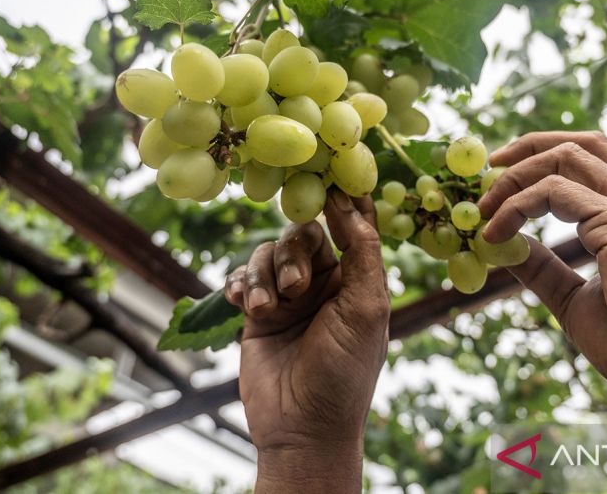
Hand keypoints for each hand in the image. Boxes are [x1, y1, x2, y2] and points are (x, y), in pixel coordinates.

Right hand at [226, 190, 388, 491]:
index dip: (343, 201)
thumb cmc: (345, 370)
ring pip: (268, 253)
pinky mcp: (257, 313)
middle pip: (303, 234)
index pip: (353, 226)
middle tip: (295, 290)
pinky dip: (240, 284)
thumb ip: (362, 252)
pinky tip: (242, 303)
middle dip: (293, 255)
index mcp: (358, 279)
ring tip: (265, 309)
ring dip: (264, 276)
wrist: (303, 426)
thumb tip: (349, 202)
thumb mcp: (367, 307)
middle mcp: (324, 282)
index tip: (328, 179)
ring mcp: (288, 296)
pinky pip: (242, 278)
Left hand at [478, 131, 606, 422]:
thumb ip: (545, 271)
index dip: (543, 159)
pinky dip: (517, 206)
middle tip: (487, 171)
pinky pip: (556, 192)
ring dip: (515, 177)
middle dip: (526, 149)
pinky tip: (496, 235)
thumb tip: (508, 248)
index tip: (501, 180)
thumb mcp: (576, 301)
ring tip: (482, 211)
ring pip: (566, 157)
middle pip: (581, 145)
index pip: (592, 162)